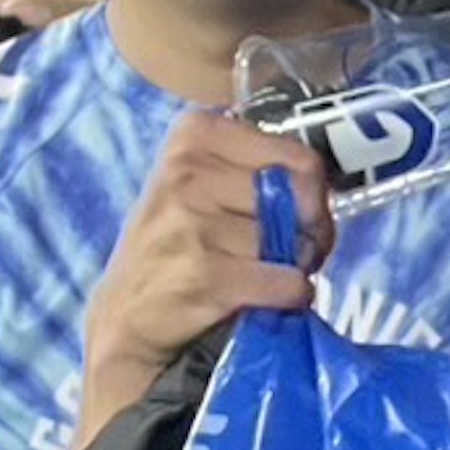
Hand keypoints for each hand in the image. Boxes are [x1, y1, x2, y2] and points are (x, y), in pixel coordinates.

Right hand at [82, 109, 332, 390]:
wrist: (126, 315)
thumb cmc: (178, 244)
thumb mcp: (205, 184)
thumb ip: (263, 172)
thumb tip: (322, 196)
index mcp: (195, 134)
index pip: (300, 158)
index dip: (312, 196)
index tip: (298, 218)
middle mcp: (188, 169)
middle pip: (300, 200)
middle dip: (308, 233)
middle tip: (286, 253)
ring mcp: (192, 220)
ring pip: (290, 243)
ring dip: (293, 268)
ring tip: (260, 276)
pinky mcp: (204, 272)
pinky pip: (285, 282)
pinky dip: (287, 297)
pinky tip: (259, 300)